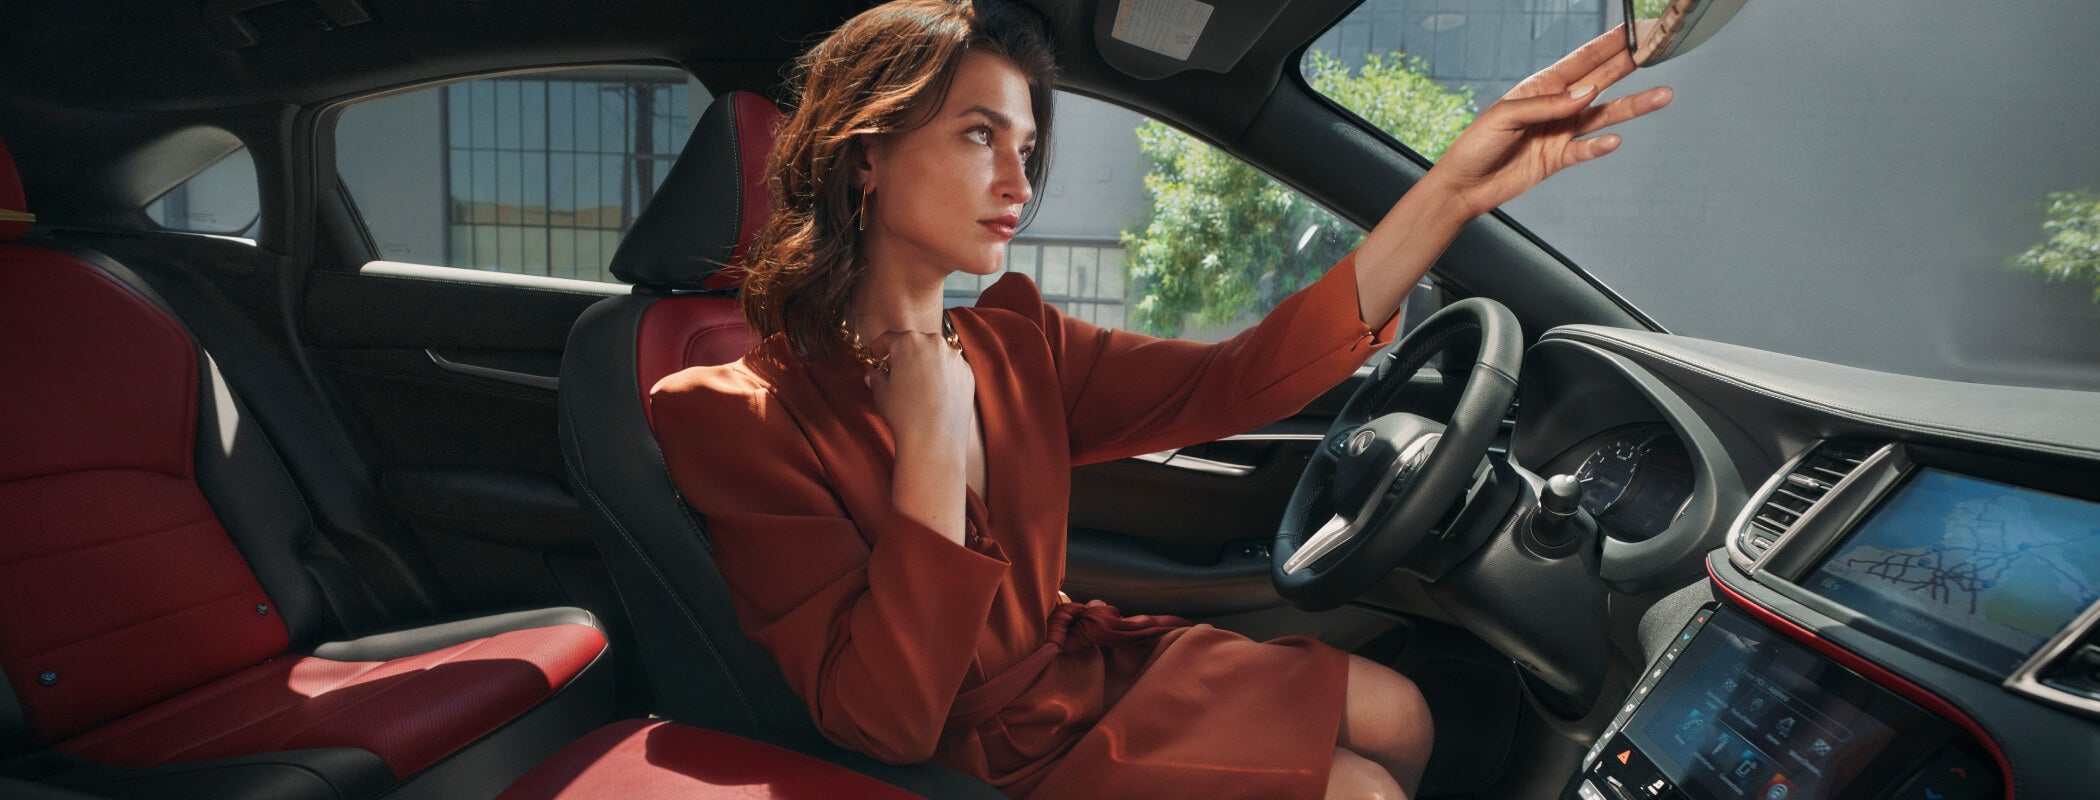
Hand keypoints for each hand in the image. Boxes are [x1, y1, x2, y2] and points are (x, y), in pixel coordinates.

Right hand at [863, 328, 973, 449]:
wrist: (935, 439)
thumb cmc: (904, 414)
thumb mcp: (881, 394)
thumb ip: (876, 378)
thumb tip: (873, 375)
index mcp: (908, 342)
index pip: (890, 338)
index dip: (879, 346)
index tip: (876, 354)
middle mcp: (934, 343)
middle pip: (915, 342)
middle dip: (904, 354)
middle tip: (895, 370)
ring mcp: (954, 357)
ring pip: (935, 354)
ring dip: (925, 363)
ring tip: (917, 383)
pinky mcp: (967, 373)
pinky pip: (950, 368)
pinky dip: (942, 375)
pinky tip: (934, 393)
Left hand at [1422, 24, 1674, 218]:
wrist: (1463, 186)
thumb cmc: (1477, 144)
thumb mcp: (1505, 116)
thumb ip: (1546, 104)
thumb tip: (1587, 92)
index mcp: (1543, 86)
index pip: (1584, 60)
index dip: (1610, 44)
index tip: (1635, 29)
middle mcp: (1557, 106)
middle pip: (1602, 80)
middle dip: (1631, 64)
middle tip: (1660, 49)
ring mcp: (1561, 132)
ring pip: (1605, 114)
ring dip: (1634, 106)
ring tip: (1663, 95)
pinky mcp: (1559, 158)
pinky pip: (1585, 149)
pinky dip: (1600, 146)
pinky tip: (1616, 140)